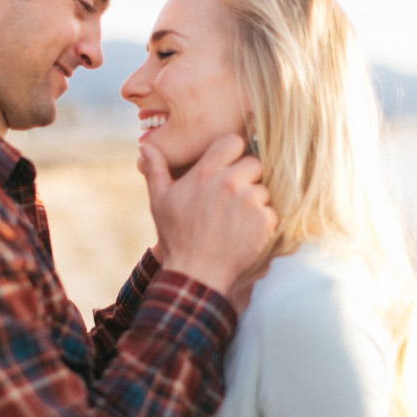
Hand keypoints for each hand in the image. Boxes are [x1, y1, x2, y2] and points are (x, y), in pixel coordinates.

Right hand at [138, 135, 275, 296]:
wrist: (196, 274)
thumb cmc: (176, 238)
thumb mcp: (160, 202)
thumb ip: (156, 170)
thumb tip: (145, 147)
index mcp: (205, 173)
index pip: (234, 141)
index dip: (234, 152)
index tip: (229, 166)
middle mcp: (229, 182)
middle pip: (254, 163)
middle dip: (247, 177)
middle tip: (234, 197)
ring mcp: (249, 201)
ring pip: (263, 189)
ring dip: (255, 201)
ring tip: (237, 220)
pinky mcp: (264, 220)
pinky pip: (271, 211)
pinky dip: (263, 222)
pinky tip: (245, 233)